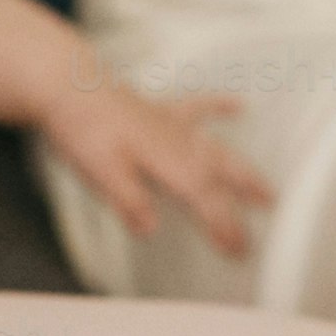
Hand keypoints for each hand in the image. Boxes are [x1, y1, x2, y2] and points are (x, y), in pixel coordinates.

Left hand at [42, 79, 272, 260]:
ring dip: (243, 171)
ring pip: (218, 150)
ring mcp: (171, 126)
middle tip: (262, 230)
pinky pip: (197, 108)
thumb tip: (152, 229)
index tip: (239, 250)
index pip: (205, 200)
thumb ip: (130, 201)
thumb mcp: (101, 173)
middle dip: (243, 204)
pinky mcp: (159, 112)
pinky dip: (219, 107)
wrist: (67, 85)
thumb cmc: (83, 129)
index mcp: (167, 163)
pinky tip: (238, 106)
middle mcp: (178, 144)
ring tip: (267, 190)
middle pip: (221, 177)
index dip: (224, 226)